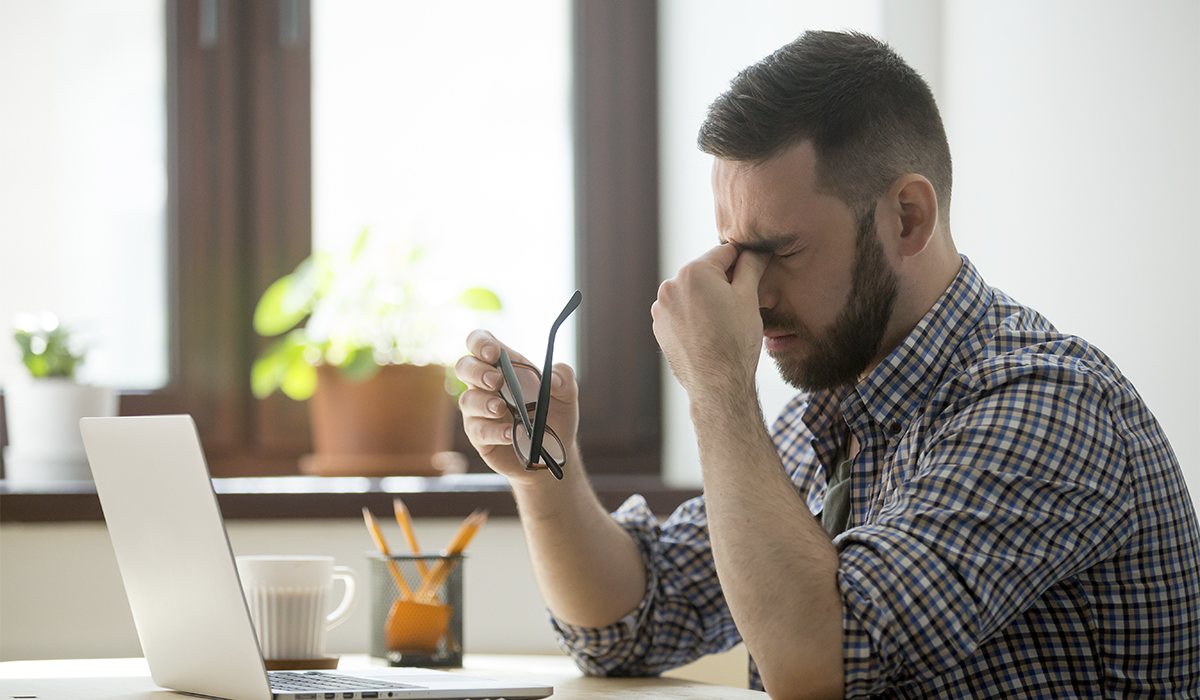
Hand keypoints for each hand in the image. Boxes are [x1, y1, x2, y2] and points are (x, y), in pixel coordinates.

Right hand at [455, 330, 580, 483]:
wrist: (553, 453)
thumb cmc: (555, 417)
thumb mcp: (567, 395)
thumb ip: (564, 379)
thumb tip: (553, 378)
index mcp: (504, 366)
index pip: (480, 342)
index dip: (481, 342)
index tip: (494, 352)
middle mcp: (486, 386)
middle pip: (464, 367)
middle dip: (477, 371)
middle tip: (496, 380)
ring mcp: (480, 412)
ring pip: (467, 400)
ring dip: (484, 402)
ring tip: (501, 408)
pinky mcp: (480, 437)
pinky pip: (478, 430)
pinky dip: (494, 431)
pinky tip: (511, 433)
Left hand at [651, 243, 768, 396]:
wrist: (717, 384)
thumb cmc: (736, 340)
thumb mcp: (749, 297)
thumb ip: (751, 266)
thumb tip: (756, 249)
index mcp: (693, 271)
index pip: (725, 252)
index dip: (743, 262)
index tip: (754, 273)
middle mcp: (670, 285)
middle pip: (705, 273)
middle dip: (722, 282)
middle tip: (739, 305)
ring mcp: (661, 307)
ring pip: (692, 292)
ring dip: (706, 299)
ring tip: (723, 322)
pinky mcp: (659, 326)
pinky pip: (681, 311)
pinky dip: (694, 316)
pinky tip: (709, 332)